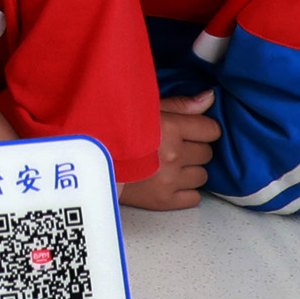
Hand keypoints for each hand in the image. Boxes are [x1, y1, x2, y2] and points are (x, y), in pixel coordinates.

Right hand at [119, 91, 218, 209]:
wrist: (88, 162)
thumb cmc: (113, 130)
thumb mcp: (145, 109)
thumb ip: (180, 105)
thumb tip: (210, 97)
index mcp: (170, 129)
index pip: (211, 130)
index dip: (202, 128)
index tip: (192, 129)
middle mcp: (174, 155)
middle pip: (206, 153)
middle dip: (194, 148)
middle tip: (174, 146)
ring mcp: (170, 181)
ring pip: (202, 175)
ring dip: (189, 169)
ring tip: (170, 164)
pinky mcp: (165, 201)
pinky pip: (194, 197)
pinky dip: (185, 190)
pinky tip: (170, 181)